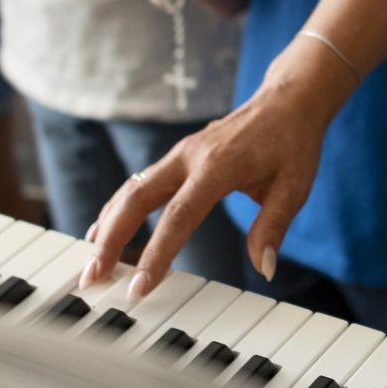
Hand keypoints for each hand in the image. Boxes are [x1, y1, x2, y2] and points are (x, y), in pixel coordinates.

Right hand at [76, 37, 353, 294]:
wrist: (288, 101)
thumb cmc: (292, 143)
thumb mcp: (294, 186)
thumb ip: (274, 227)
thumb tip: (264, 268)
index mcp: (218, 165)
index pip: (179, 215)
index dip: (156, 253)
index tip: (139, 286)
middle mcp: (190, 156)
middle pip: (137, 199)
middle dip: (111, 240)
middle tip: (93, 277)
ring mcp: (179, 154)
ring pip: (130, 190)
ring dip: (108, 226)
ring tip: (92, 263)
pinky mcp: (176, 157)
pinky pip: (138, 184)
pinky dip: (117, 209)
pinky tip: (103, 231)